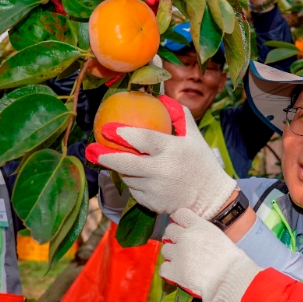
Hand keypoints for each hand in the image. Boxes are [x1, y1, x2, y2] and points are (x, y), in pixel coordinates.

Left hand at [85, 96, 236, 218]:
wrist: (211, 199)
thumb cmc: (201, 164)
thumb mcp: (194, 137)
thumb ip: (179, 115)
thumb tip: (162, 98)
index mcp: (171, 150)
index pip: (142, 139)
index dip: (122, 133)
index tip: (106, 128)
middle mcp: (161, 171)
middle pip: (125, 163)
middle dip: (105, 156)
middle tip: (91, 149)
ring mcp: (155, 189)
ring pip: (128, 177)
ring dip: (123, 169)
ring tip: (120, 161)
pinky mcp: (151, 203)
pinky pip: (134, 190)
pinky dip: (133, 182)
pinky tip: (137, 176)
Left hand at [160, 209, 260, 301]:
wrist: (231, 278)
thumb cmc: (232, 260)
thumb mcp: (219, 237)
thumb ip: (204, 233)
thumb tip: (196, 236)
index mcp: (199, 226)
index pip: (179, 214)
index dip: (179, 221)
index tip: (181, 227)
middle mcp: (186, 237)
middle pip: (169, 230)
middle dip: (173, 237)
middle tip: (181, 246)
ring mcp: (178, 254)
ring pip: (165, 249)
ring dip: (171, 255)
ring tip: (181, 262)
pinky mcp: (174, 271)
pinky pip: (163, 268)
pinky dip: (168, 271)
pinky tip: (177, 273)